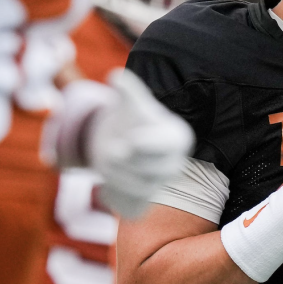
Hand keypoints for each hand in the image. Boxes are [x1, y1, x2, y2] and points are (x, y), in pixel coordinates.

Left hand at [88, 69, 193, 218]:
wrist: (126, 144)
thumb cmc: (132, 120)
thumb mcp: (130, 104)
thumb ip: (127, 91)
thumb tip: (116, 76)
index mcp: (177, 138)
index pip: (164, 146)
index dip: (145, 145)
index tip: (126, 143)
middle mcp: (174, 165)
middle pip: (150, 171)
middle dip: (123, 161)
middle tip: (108, 150)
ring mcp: (160, 186)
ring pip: (137, 190)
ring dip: (113, 177)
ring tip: (105, 162)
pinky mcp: (143, 204)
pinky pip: (129, 207)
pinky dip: (113, 196)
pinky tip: (106, 184)